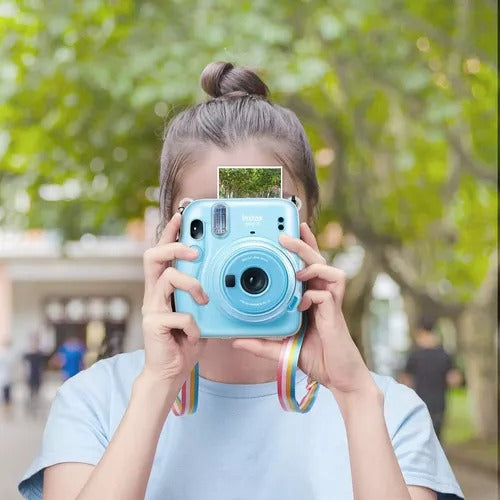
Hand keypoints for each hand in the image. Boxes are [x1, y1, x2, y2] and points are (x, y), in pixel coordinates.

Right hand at [141, 212, 208, 386]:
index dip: (169, 233)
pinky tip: (195, 337)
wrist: (170, 373)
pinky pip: (179, 315)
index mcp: (163, 289)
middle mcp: (154, 294)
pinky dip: (193, 326)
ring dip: (192, 285)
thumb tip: (224, 280)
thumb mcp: (200, 314)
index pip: (163, 254)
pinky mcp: (153, 325)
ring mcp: (151, 309)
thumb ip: (204, 297)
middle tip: (195, 251)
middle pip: (152, 257)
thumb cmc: (185, 342)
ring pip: (167, 279)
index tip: (180, 216)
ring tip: (204, 299)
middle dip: (174, 247)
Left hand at [233, 223, 377, 403]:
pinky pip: (328, 294)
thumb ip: (261, 344)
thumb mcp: (280, 349)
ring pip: (330, 271)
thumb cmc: (314, 357)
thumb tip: (236, 341)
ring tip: (297, 272)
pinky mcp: (335, 315)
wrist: (337, 377)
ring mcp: (331, 304)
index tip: (288, 231)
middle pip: (317, 261)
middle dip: (303, 245)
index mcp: (310, 298)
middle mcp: (322, 296)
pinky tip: (303, 302)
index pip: (307, 266)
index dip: (301, 247)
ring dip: (313, 266)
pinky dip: (314, 294)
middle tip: (284, 236)